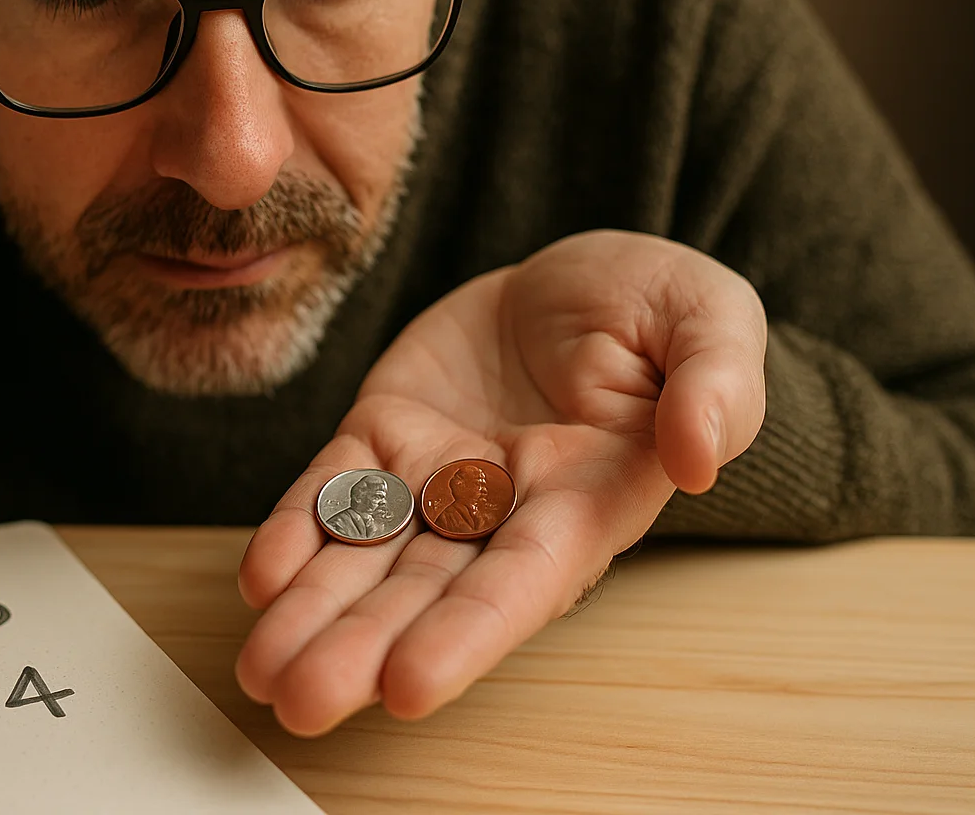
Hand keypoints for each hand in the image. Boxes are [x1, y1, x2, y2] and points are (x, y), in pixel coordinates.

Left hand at [235, 230, 766, 734]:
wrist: (577, 274)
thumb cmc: (658, 308)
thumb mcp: (710, 323)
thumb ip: (715, 388)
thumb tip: (698, 458)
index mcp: (588, 497)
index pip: (522, 580)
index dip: (466, 633)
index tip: (410, 684)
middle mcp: (503, 506)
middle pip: (426, 590)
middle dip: (363, 646)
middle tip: (298, 699)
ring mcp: (436, 473)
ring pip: (368, 555)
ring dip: (313, 612)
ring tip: (259, 669)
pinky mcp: (386, 432)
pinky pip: (335, 488)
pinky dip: (297, 530)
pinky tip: (261, 576)